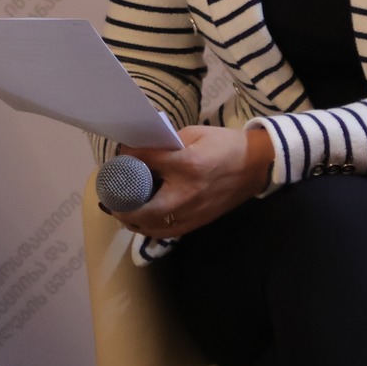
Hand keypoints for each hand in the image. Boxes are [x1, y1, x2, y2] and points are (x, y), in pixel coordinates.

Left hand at [115, 125, 274, 241]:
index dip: (128, 156)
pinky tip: (143, 219)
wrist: (256, 166)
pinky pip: (167, 232)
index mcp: (187, 164)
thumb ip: (166, 143)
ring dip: (133, 221)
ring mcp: (193, 213)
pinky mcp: (198, 222)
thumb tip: (140, 149)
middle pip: (143, 209)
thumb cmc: (224, 145)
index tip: (120, 154)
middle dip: (122, 206)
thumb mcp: (194, 133)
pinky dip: (150, 227)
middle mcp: (187, 193)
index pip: (146, 161)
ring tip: (122, 210)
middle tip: (110, 197)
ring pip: (153, 227)